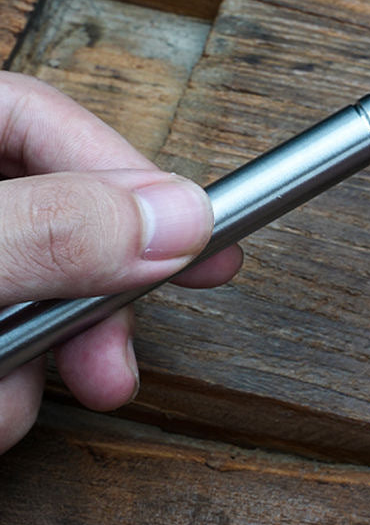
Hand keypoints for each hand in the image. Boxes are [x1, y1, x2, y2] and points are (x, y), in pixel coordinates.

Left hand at [0, 73, 242, 452]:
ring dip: (49, 355)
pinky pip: (7, 332)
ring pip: (36, 289)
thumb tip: (178, 221)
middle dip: (100, 293)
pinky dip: (12, 378)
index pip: (47, 120)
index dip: (130, 175)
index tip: (196, 232)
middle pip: (58, 217)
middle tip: (143, 334)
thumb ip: (53, 230)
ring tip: (14, 405)